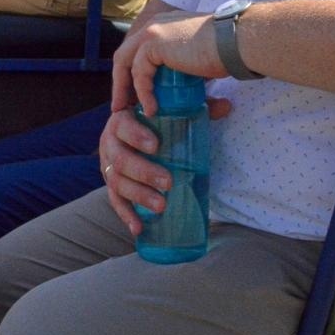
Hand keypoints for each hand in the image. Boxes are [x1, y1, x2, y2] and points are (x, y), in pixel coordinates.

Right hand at [99, 97, 231, 235]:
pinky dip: (126, 215)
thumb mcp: (171, 112)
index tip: (156, 145)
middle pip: (120, 159)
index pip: (124, 126)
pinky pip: (115, 201)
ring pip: (116, 182)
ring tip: (161, 205)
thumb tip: (226, 105)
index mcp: (122, 120)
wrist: (129, 132)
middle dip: (143, 172)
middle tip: (168, 182)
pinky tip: (139, 228)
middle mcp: (110, 143)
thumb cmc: (153, 121)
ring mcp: (108, 166)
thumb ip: (196, 107)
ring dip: (138, 195)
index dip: (136, 135)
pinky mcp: (111, 186)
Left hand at [110, 10, 224, 117]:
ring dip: (124, 89)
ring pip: (125, 62)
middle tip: (122, 105)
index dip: (132, 72)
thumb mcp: (196, 59)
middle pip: (125, 55)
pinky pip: (139, 73)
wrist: (235, 41)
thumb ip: (183, 67)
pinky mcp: (153, 44)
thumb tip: (181, 88)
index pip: (137, 49)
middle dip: (121, 82)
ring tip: (127, 111)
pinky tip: (151, 109)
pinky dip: (143, 93)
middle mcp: (154, 25)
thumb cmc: (226, 51)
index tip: (134, 95)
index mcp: (163, 25)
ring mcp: (151, 32)